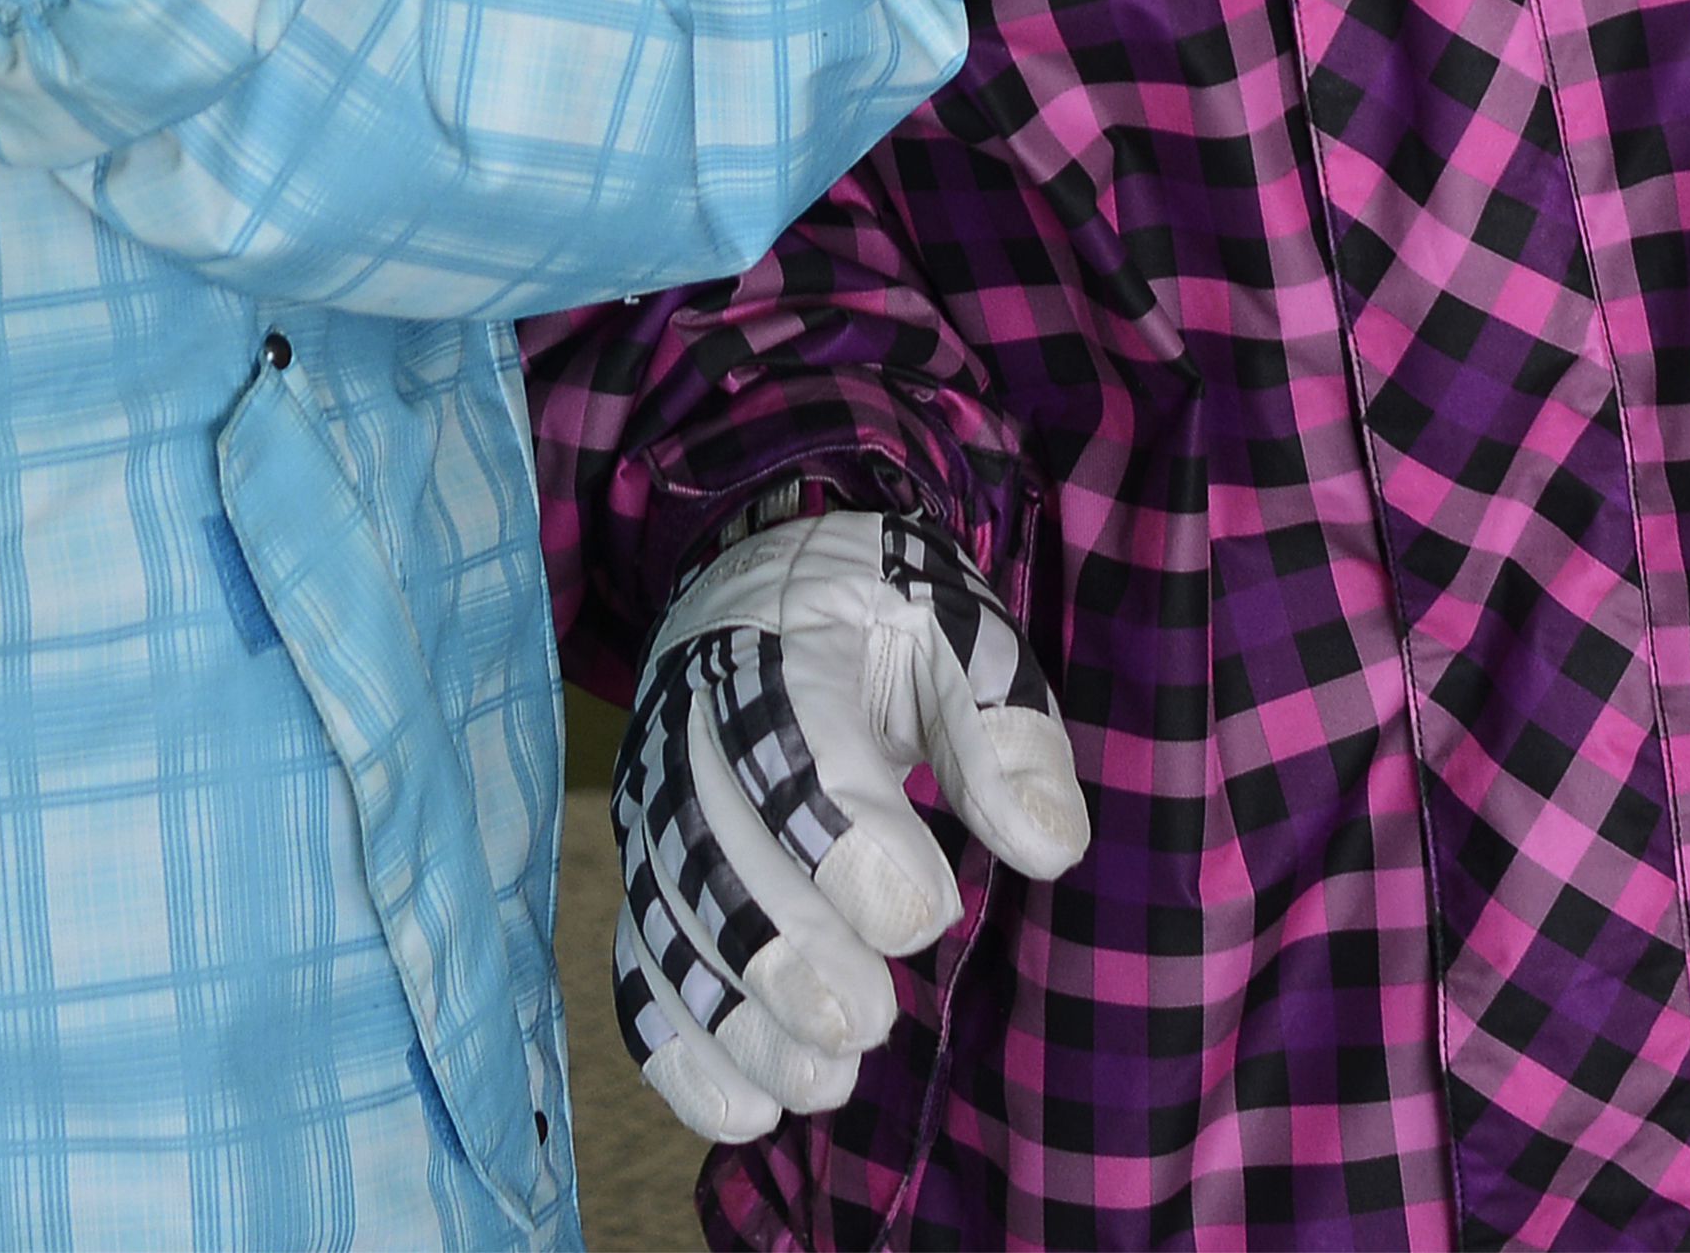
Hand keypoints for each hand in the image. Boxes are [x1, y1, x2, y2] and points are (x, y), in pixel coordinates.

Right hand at [608, 505, 1092, 1146]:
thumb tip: (1049, 847)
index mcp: (774, 653)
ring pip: (670, 923)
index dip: (848, 845)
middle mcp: (691, 733)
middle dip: (788, 955)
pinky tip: (749, 1108)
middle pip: (713, 856)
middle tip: (869, 1023)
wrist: (760, 582)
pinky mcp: (648, 869)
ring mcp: (655, 806)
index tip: (932, 912)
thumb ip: (1005, 732)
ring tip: (825, 1083)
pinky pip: (641, 965)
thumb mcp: (960, 629)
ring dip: (740, 1017)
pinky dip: (682, 1046)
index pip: (784, 752)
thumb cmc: (879, 615)